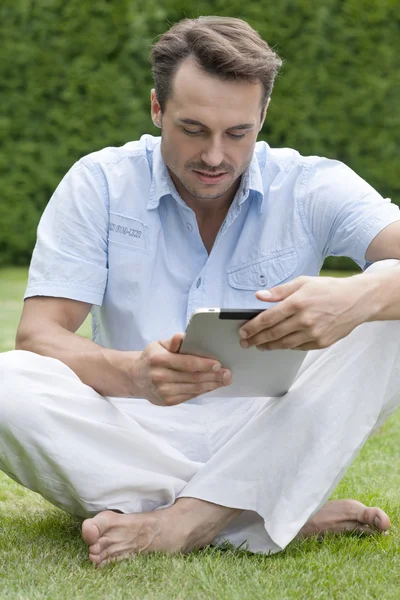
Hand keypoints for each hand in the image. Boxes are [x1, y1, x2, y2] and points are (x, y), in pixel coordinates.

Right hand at [134, 333, 231, 405]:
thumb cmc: (152, 358)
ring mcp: (163, 391)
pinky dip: (203, 391)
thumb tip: (181, 337)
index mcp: (158, 359)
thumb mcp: (158, 344)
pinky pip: (190, 396)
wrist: (135, 377)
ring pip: (193, 389)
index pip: (186, 363)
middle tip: (227, 373)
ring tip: (224, 380)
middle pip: (192, 378)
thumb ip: (172, 342)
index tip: (218, 363)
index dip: (203, 364)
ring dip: (211, 385)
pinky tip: (212, 386)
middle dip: (213, 376)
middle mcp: (159, 376)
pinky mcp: (167, 401)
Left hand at [239, 274, 376, 350]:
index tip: (243, 331)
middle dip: (256, 339)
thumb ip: (279, 291)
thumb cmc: (329, 289)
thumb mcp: (303, 282)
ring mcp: (313, 334)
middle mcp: (304, 320)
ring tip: (258, 345)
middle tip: (245, 342)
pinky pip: (298, 348)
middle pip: (273, 334)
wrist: (357, 301)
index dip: (252, 327)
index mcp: (298, 303)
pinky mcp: (321, 343)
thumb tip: (259, 296)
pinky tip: (279, 344)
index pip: (268, 318)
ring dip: (268, 346)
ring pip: (284, 344)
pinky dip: (286, 347)